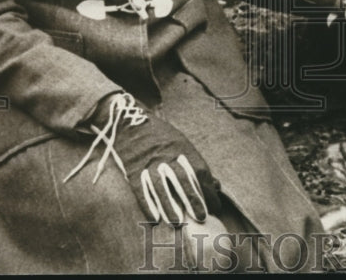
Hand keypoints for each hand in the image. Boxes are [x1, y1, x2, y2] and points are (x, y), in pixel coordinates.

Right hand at [66, 93, 222, 224]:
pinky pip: (141, 188)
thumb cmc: (160, 137)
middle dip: (193, 199)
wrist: (130, 122)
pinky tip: (154, 218)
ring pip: (161, 186)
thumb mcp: (181, 143)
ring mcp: (149, 162)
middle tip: (201, 217)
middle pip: (182, 178)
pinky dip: (148, 204)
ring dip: (170, 206)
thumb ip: (195, 163)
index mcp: (182, 148)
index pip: (199, 170)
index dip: (208, 189)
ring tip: (178, 222)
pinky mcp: (133, 169)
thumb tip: (214, 184)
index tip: (215, 206)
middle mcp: (167, 155)